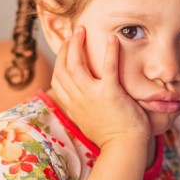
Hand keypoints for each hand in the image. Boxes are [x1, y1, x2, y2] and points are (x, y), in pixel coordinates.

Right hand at [50, 26, 149, 148]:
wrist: (123, 148)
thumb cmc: (109, 138)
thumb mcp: (86, 123)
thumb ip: (80, 108)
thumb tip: (76, 100)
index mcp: (71, 106)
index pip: (56, 79)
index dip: (59, 61)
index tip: (65, 50)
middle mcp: (77, 99)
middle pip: (63, 68)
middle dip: (65, 48)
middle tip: (73, 34)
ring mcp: (91, 96)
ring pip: (76, 65)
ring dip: (77, 45)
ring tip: (82, 31)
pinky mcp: (110, 93)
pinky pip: (107, 68)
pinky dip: (110, 52)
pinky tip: (112, 38)